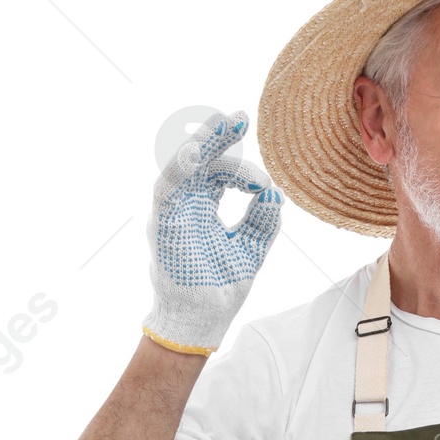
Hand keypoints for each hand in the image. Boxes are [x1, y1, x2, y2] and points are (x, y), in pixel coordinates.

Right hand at [143, 108, 282, 354]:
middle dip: (220, 138)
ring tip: (222, 126)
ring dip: (202, 143)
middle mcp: (188, 204)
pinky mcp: (164, 221)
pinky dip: (180, 168)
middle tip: (241, 118)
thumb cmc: (220, 288)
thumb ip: (262, 222)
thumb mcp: (250, 250)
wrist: (203, 320)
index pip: (220, 173)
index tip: (263, 179)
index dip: (241, 166)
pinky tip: (196, 152)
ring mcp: (175, 211)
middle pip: (202, 161)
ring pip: (184, 166)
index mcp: (205, 207)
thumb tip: (275, 193)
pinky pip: (168, 188)